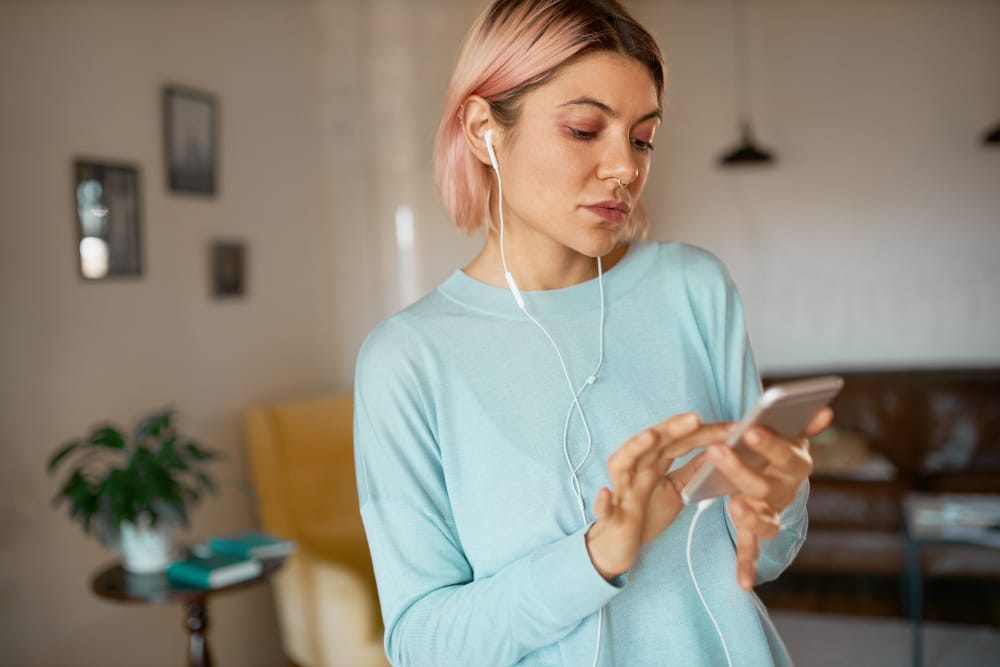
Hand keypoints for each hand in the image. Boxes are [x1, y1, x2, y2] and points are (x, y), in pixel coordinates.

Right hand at [585, 413, 730, 580]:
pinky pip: (603, 509)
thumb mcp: (677, 491)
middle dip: (672, 429)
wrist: (620, 545)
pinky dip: (602, 501)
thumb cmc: (647, 514)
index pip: (678, 441)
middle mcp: (635, 471)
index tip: (730, 428)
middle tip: (696, 418)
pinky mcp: (611, 517)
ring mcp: (621, 492)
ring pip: (622, 464)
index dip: (702, 433)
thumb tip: (716, 451)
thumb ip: (692, 471)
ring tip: (651, 436)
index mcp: (653, 463)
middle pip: (652, 444)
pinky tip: (605, 493)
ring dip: (634, 448)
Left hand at [705, 407, 833, 589]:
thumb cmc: (777, 448)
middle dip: (740, 470)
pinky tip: (745, 583)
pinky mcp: (757, 529)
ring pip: (762, 519)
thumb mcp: (790, 432)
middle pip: (764, 486)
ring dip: (749, 517)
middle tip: (717, 452)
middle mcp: (786, 492)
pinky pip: (752, 549)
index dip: (770, 444)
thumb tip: (825, 410)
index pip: (787, 455)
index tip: (750, 430)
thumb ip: (804, 422)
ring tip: (734, 507)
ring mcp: (772, 512)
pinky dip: (748, 566)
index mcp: (795, 465)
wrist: (777, 474)